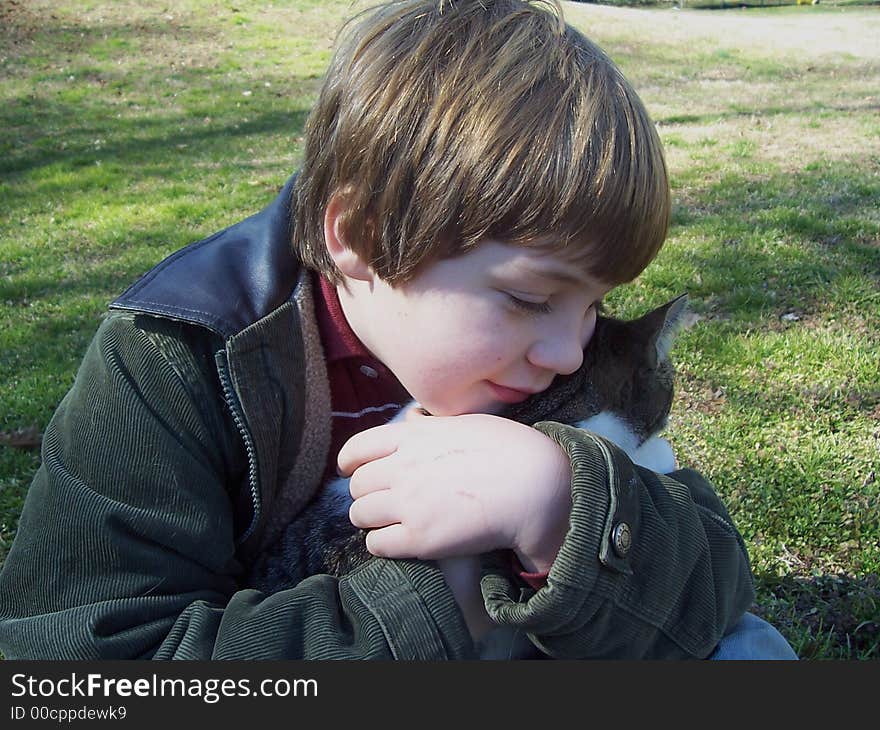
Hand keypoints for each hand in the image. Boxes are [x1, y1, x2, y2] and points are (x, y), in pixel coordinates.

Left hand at [338, 410, 572, 572]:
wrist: (534, 485)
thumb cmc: (509, 450)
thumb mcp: (464, 423)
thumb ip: (431, 426)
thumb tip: (412, 420)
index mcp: (412, 437)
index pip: (358, 447)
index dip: (349, 462)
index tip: (349, 471)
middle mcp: (403, 468)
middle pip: (357, 485)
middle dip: (366, 494)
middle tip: (381, 501)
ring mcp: (408, 504)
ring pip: (360, 515)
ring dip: (371, 520)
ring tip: (389, 524)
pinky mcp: (420, 539)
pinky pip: (377, 544)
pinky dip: (383, 544)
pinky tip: (400, 542)